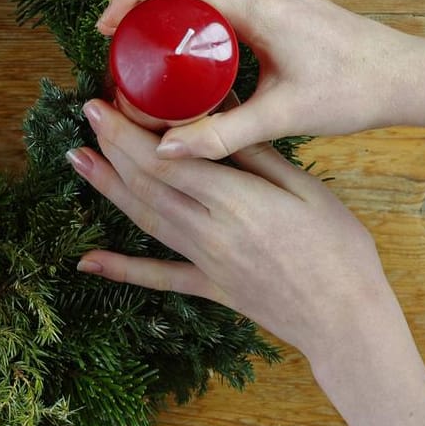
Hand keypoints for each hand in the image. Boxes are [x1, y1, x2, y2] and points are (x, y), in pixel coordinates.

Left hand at [69, 98, 404, 367]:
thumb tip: (218, 117)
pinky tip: (87, 260)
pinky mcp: (208, 286)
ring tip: (76, 160)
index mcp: (235, 201)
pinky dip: (120, 267)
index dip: (127, 132)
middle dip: (111, 147)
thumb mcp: (305, 189)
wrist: (348, 320)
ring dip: (106, 188)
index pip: (165, 160)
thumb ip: (256, 154)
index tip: (103, 105)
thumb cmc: (339, 248)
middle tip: (86, 117)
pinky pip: (157, 275)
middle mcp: (209, 231)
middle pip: (147, 184)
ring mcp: (204, 262)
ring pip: (144, 218)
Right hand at [97, 0, 424, 159]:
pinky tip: (188, 45)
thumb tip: (164, 152)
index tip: (107, 26)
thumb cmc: (355, 91)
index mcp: (258, 5)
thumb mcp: (284, 116)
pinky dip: (192, 6)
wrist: (408, 77)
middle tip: (117, 36)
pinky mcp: (280, 1)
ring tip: (144, 40)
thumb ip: (221, 135)